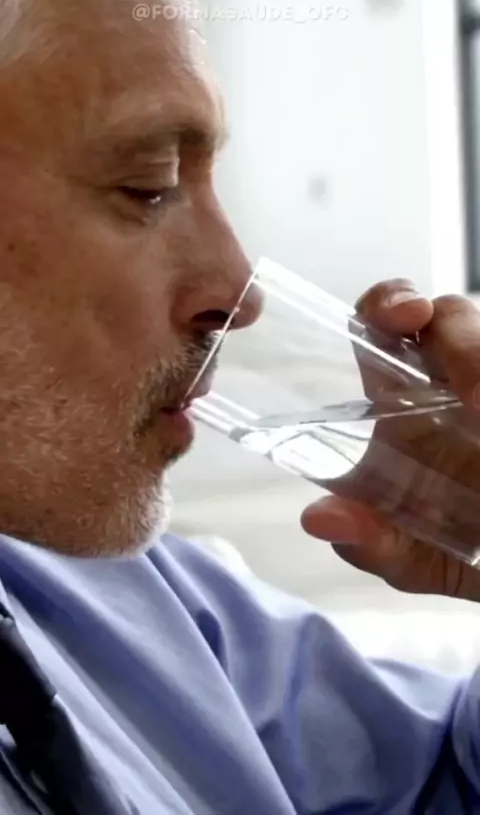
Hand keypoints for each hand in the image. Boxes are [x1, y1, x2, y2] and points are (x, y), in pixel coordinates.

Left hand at [301, 279, 479, 601]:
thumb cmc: (470, 555)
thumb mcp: (419, 559)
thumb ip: (372, 543)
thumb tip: (318, 518)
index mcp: (403, 406)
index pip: (378, 332)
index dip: (383, 307)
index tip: (399, 316)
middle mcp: (451, 385)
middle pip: (444, 317)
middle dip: (447, 324)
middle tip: (449, 364)